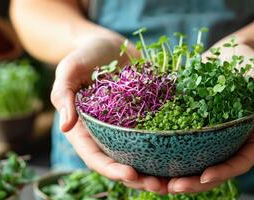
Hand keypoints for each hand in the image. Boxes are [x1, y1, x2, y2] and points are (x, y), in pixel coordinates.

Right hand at [50, 35, 168, 193]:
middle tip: (161, 186)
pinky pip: (158, 133)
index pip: (96, 157)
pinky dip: (171, 146)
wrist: (109, 45)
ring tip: (179, 179)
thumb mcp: (69, 70)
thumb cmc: (84, 56)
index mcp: (86, 130)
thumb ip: (64, 94)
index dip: (112, 170)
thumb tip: (66, 125)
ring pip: (143, 155)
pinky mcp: (145, 117)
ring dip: (159, 169)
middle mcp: (108, 134)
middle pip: (122, 163)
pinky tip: (190, 152)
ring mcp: (128, 127)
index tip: (132, 175)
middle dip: (141, 179)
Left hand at [165, 43, 253, 193]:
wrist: (228, 51)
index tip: (203, 177)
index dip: (225, 172)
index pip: (242, 160)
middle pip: (217, 168)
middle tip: (173, 188)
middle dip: (196, 182)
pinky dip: (170, 155)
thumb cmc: (251, 61)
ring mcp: (215, 134)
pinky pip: (184, 144)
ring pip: (198, 162)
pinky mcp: (197, 126)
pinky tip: (151, 161)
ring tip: (157, 183)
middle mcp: (234, 139)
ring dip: (180, 175)